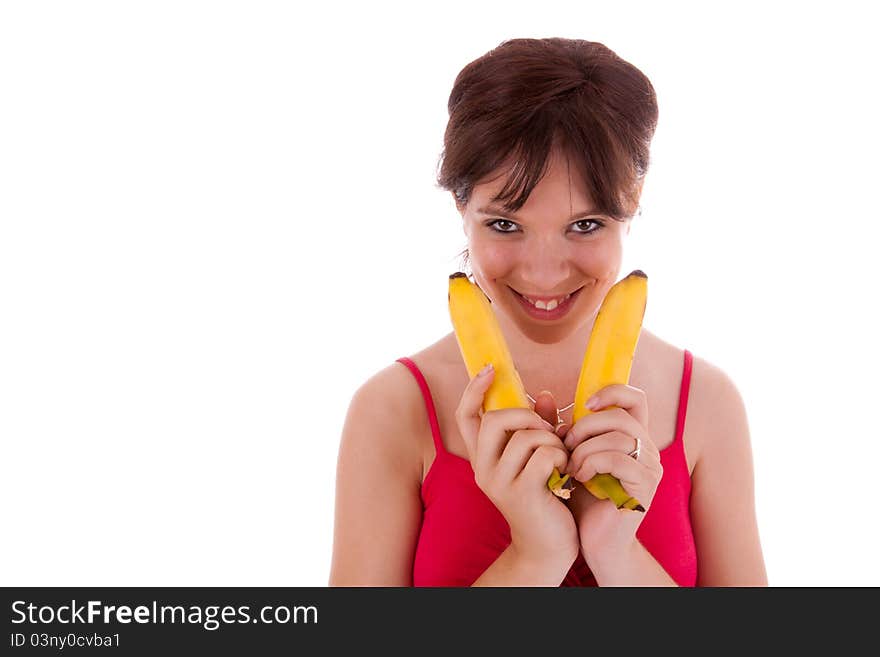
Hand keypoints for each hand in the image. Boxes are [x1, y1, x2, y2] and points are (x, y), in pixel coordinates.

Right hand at [455, 366, 578, 570]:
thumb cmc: (546, 498)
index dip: (475, 389)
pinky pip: (544, 455)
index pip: (466, 416)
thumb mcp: (539, 459)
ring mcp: (498, 482)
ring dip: (552, 440)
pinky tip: (567, 474)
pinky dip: (561, 457)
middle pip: (495, 420)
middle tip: (549, 430)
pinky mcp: (521, 494)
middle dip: (527, 416)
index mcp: (482, 458)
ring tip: (563, 458)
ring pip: (525, 436)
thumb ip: (538, 427)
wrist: (549, 547)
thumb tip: (545, 395)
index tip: (490, 368)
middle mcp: (483, 469)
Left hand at [561, 384, 662, 564]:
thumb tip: (543, 397)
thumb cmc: (582, 499)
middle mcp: (647, 448)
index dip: (610, 392)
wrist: (595, 542)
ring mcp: (649, 467)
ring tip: (571, 467)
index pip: (634, 398)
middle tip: (566, 446)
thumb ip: (560, 429)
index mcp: (632, 437)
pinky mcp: (645, 486)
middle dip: (585, 427)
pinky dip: (592, 464)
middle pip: (620, 415)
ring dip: (585, 449)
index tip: (583, 406)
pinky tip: (579, 478)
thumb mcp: (568, 457)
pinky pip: (618, 459)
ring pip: (617, 436)